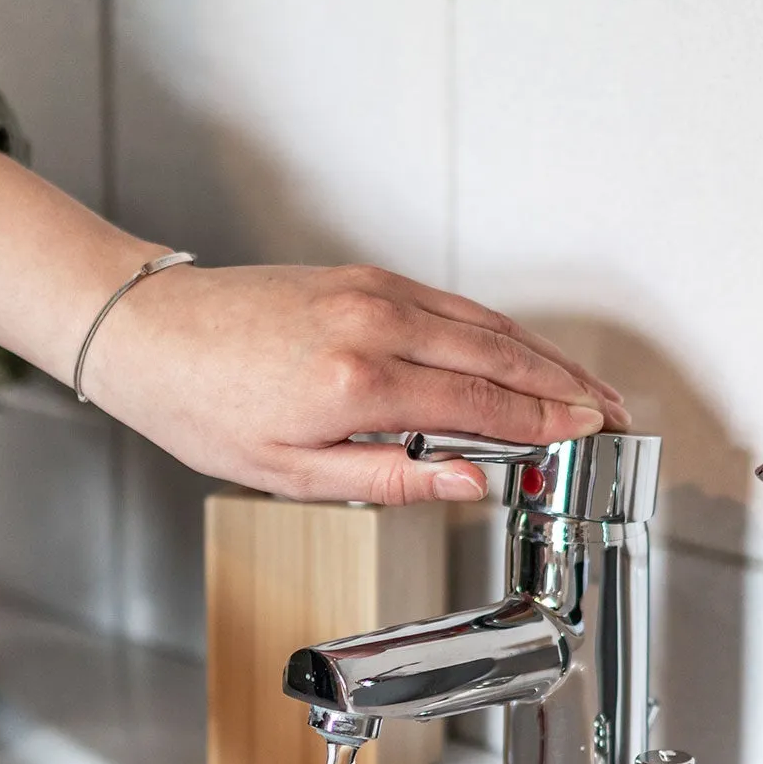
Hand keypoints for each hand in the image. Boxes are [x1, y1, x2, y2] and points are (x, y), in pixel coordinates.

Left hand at [85, 261, 629, 504]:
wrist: (150, 335)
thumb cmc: (204, 408)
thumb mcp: (293, 474)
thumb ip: (392, 479)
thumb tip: (470, 486)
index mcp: (358, 383)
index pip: (480, 405)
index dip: (543, 423)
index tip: (588, 435)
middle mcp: (375, 323)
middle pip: (499, 355)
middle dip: (565, 385)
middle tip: (613, 411)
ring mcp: (371, 290)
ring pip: (483, 323)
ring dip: (541, 355)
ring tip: (582, 386)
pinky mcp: (362, 277)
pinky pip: (450, 304)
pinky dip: (496, 331)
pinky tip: (516, 353)